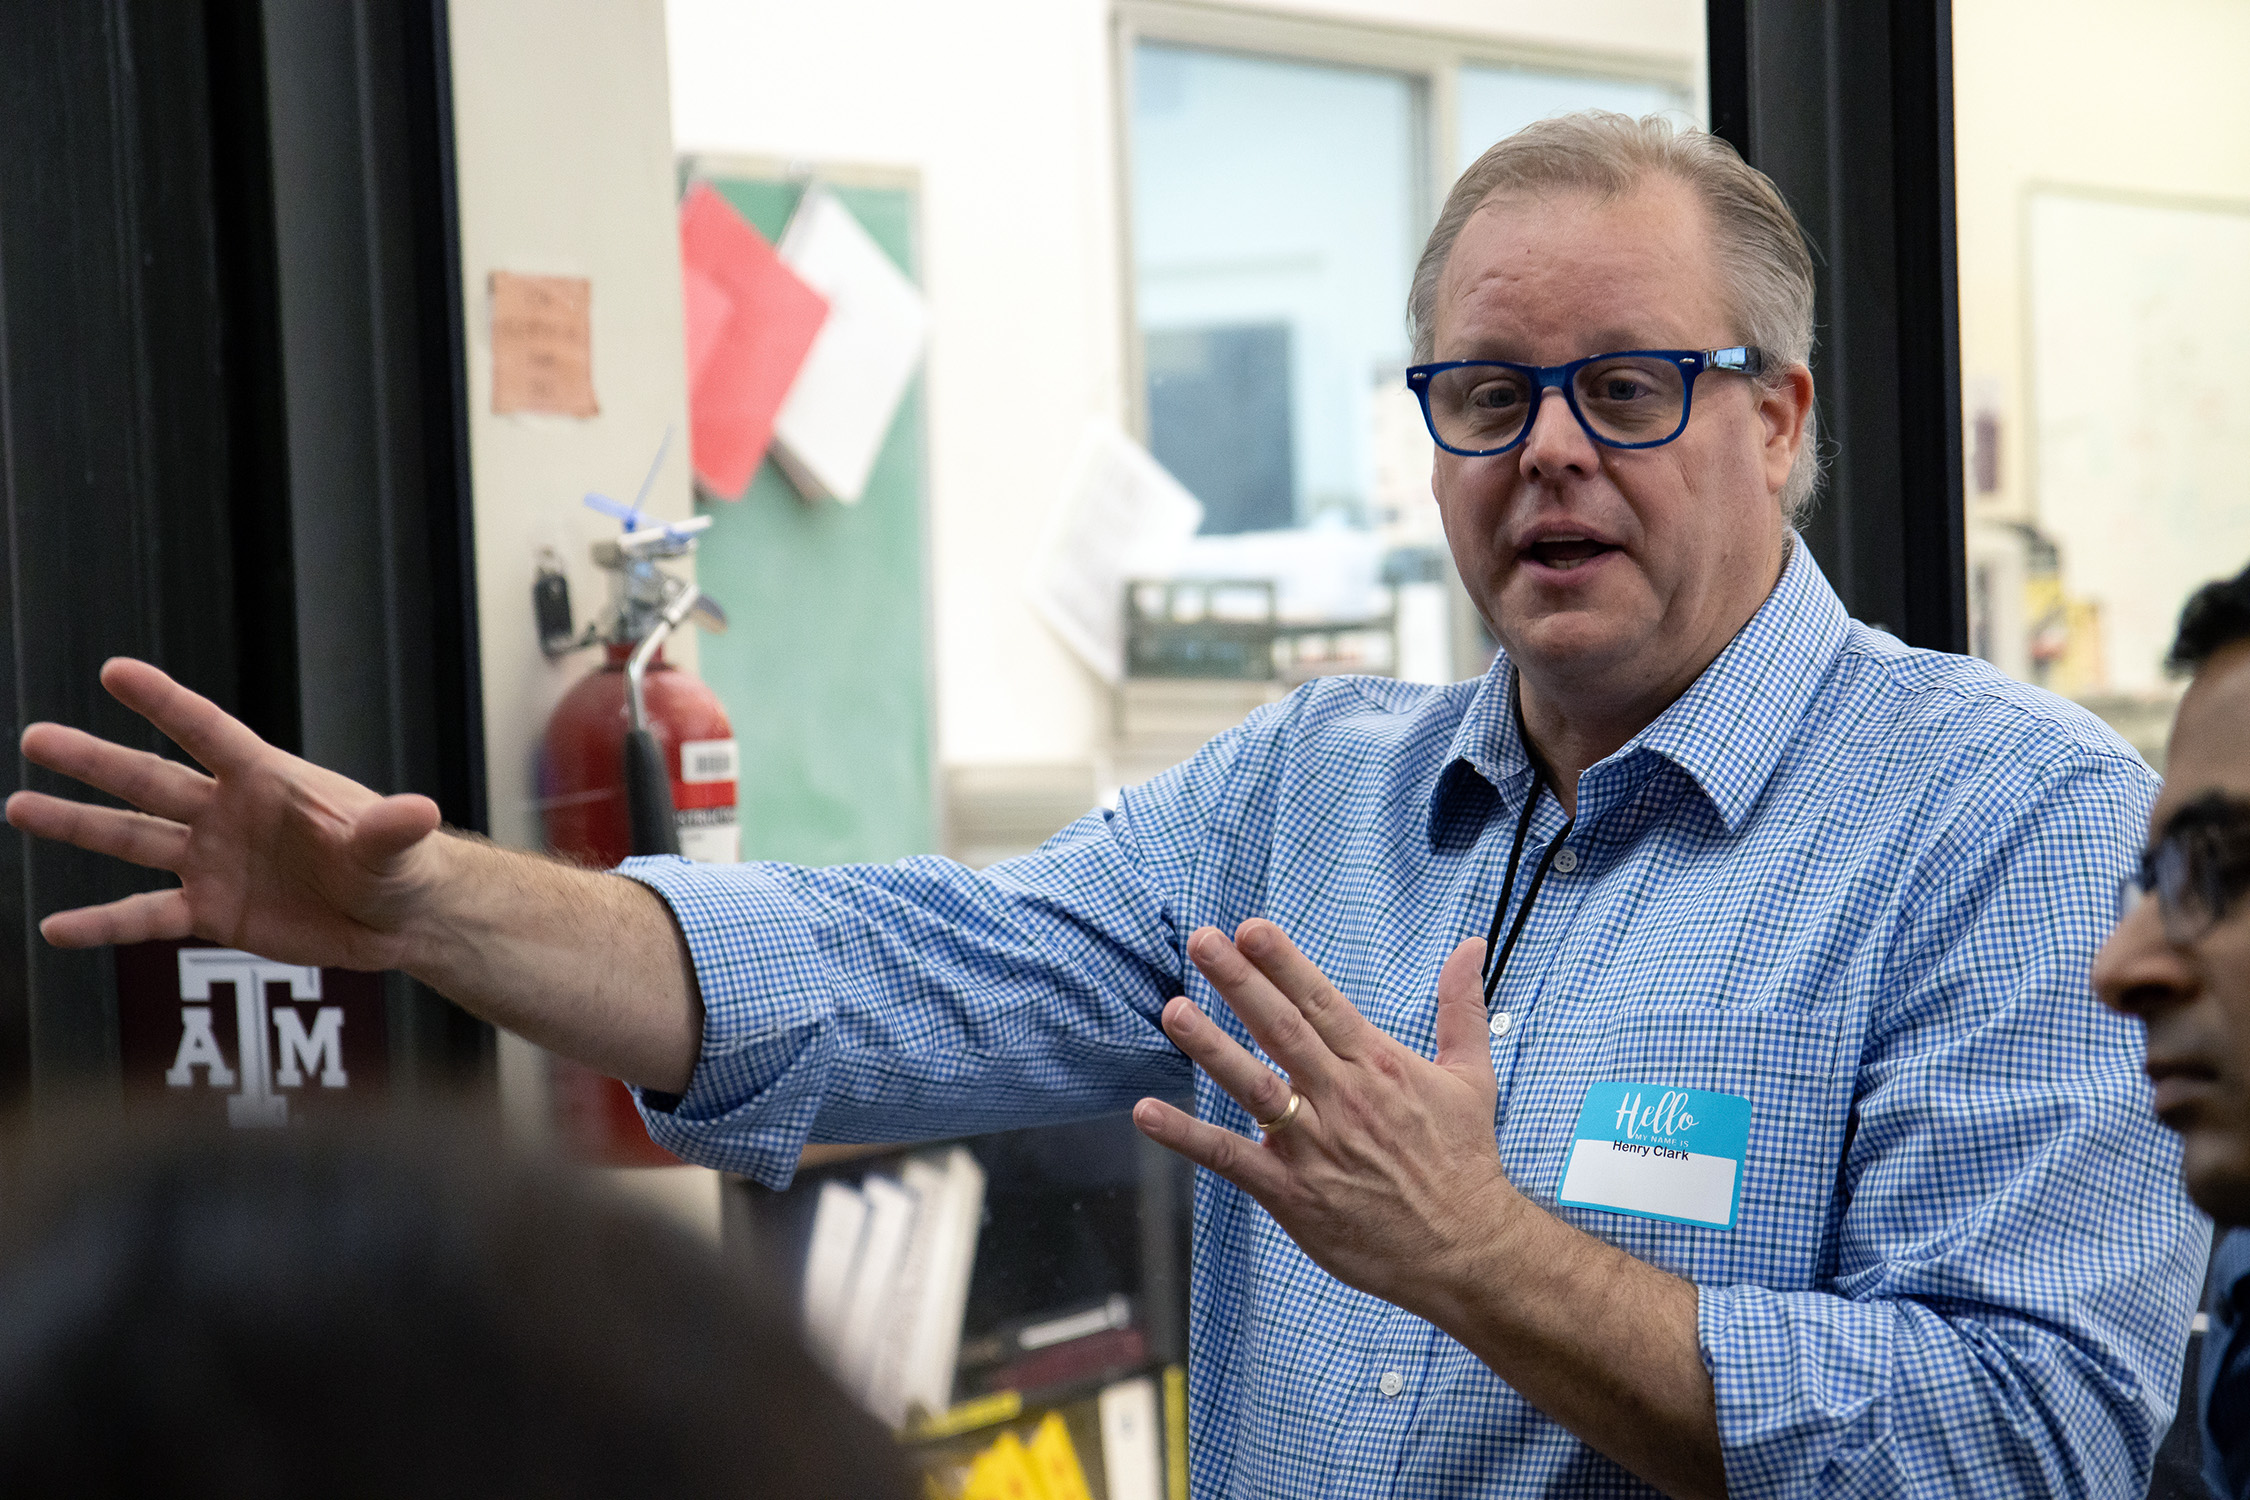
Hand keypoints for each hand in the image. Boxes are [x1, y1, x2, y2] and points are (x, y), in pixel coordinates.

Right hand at [6, 658, 449, 967]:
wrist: (399, 918)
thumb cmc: (402, 866)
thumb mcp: (396, 849)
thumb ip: (391, 830)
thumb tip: (419, 810)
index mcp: (270, 780)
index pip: (210, 734)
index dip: (166, 704)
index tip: (115, 671)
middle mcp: (229, 813)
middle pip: (151, 781)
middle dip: (95, 761)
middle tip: (36, 737)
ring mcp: (214, 862)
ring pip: (132, 840)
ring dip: (76, 825)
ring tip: (18, 806)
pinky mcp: (213, 913)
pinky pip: (146, 918)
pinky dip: (102, 926)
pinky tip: (56, 929)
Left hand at [1132, 919, 1522, 1314]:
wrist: (1467, 1250)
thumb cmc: (1465, 1161)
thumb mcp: (1471, 1077)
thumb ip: (1460, 1008)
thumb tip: (1471, 945)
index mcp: (1379, 1066)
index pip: (1322, 1003)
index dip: (1283, 964)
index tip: (1249, 929)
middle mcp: (1343, 1098)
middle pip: (1283, 1030)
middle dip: (1240, 983)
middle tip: (1202, 942)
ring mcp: (1315, 1147)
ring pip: (1254, 1087)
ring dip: (1211, 1047)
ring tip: (1173, 1010)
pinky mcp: (1293, 1193)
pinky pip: (1231, 1159)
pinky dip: (1188, 1137)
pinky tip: (1147, 1113)